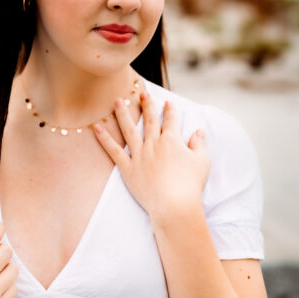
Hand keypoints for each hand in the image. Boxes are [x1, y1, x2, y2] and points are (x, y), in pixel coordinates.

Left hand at [93, 92, 210, 220]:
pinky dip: (104, 139)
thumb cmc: (190, 184)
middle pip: (150, 120)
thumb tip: (199, 131)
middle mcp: (154, 144)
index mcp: (172, 141)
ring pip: (129, 130)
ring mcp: (139, 155)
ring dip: (123, 114)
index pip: (171, 121)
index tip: (168, 103)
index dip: (170, 111)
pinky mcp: (128, 168)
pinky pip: (113, 151)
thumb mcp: (202, 162)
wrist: (174, 204)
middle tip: (142, 93)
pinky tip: (97, 127)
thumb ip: (199, 144)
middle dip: (147, 105)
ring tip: (117, 101)